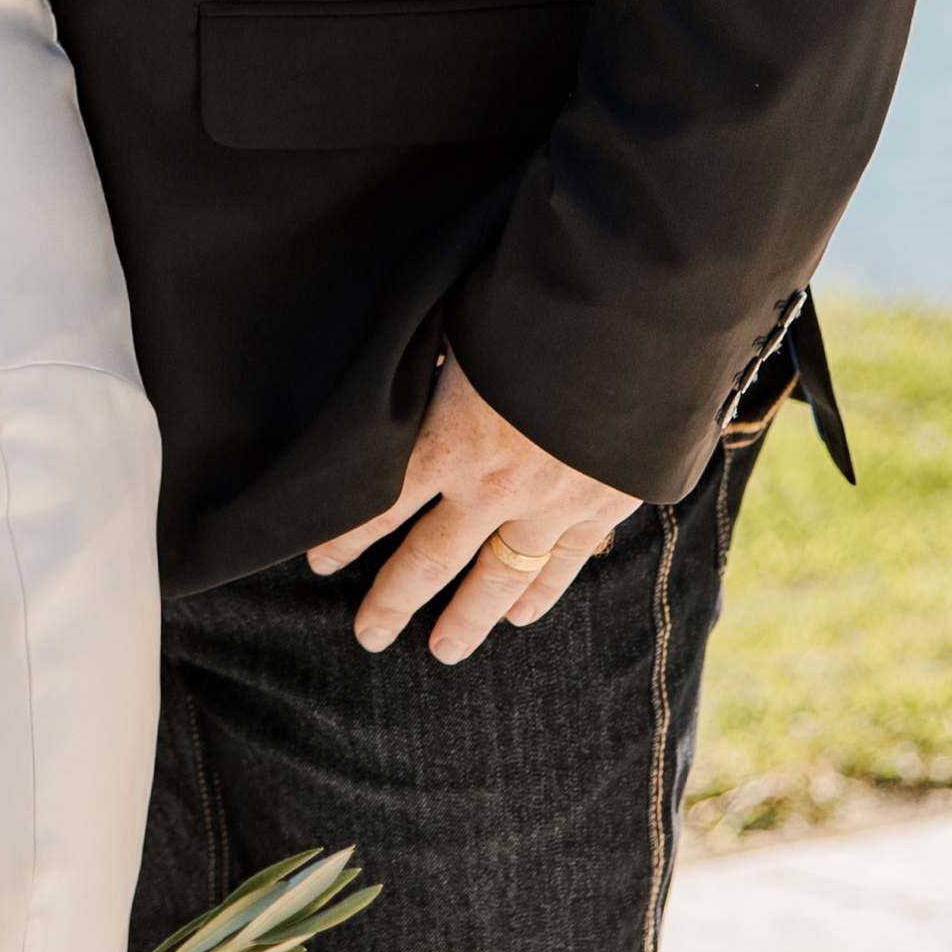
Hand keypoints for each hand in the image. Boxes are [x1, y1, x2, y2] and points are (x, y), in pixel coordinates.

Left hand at [312, 351, 640, 664]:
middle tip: (369, 635)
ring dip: (467, 618)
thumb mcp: (462, 321)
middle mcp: (490, 485)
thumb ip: (434, 359)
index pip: (381, 501)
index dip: (346, 534)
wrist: (632, 324)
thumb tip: (407, 364)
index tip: (318, 561)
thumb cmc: (537, 301)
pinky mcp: (599, 507)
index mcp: (448, 436)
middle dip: (394, 600)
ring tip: (443, 651)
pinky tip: (521, 616)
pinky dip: (539, 593)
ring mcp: (548, 505)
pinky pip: (562, 565)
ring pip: (497, 579)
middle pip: (431, 558)